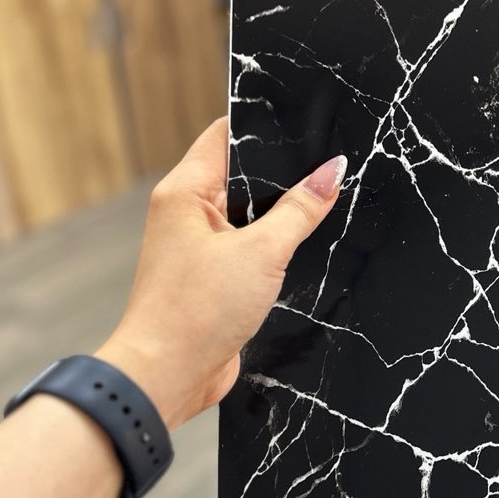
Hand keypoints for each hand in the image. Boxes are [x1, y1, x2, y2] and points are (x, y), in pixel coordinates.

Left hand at [95, 119, 345, 429]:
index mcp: (185, 192)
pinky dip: (274, 247)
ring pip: (249, 213)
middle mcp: (187, 213)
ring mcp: (198, 246)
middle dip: (283, 172)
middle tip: (328, 166)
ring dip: (280, 214)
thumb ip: (300, 210)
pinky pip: (249, 248)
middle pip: (242, 173)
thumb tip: (331, 172)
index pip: (225, 134)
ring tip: (321, 207)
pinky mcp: (212, 277)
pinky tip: (302, 250)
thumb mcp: (261, 253)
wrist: (166, 377)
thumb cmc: (195, 312)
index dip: (264, 124)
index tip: (308, 120)